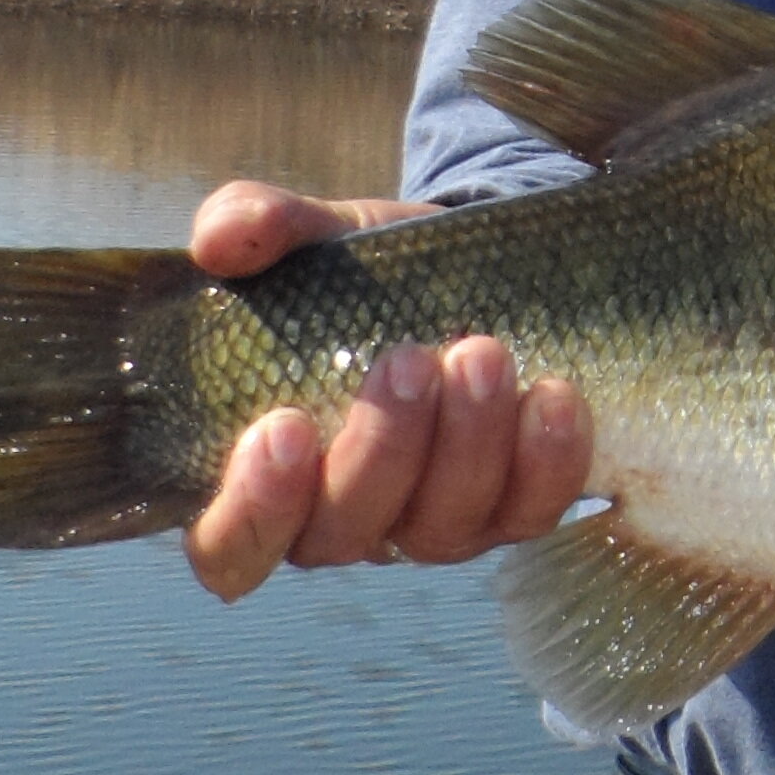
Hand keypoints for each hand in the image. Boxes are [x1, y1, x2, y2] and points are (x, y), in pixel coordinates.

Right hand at [178, 180, 594, 597]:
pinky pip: (529, 511)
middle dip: (380, 450)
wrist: (471, 269)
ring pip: (441, 527)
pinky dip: (546, 460)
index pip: (230, 547)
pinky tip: (554, 394)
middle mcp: (343, 519)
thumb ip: (256, 226)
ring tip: (482, 354)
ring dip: (466, 444)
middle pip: (343, 534)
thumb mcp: (314, 239)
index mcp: (264, 478)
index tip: (282, 426)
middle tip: (409, 360)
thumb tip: (220, 238)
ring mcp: (430, 524)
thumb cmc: (363, 275)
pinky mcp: (512, 508)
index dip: (252, 508)